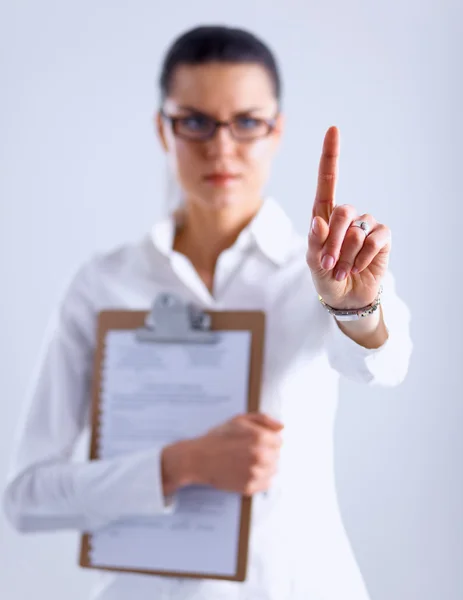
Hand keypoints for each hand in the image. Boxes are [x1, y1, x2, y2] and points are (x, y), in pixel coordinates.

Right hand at [188, 413, 282, 495]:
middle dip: (267, 453)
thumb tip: (281, 427)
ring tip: (247, 461)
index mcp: (259, 437)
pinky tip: (247, 471)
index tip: (257, 441)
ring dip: (265, 466)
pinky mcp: (250, 487)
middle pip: (277, 456)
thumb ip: (264, 419)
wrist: (199, 459)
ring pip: (273, 470)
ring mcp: (255, 473)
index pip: (279, 441)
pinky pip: (266, 483)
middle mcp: (260, 456)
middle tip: (249, 451)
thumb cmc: (218, 438)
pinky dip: (260, 478)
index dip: (269, 440)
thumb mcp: (239, 420)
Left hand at [306, 126, 390, 309]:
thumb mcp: (312, 262)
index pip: (327, 182)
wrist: (346, 298)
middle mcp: (346, 216)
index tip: (333, 130)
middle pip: (342, 212)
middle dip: (333, 242)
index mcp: (325, 216)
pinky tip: (358, 268)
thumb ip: (314, 242)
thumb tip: (318, 221)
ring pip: (357, 230)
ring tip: (341, 271)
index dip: (331, 156)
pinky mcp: (382, 238)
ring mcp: (366, 225)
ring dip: (346, 256)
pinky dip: (364, 256)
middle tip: (328, 264)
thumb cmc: (325, 277)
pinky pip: (375, 238)